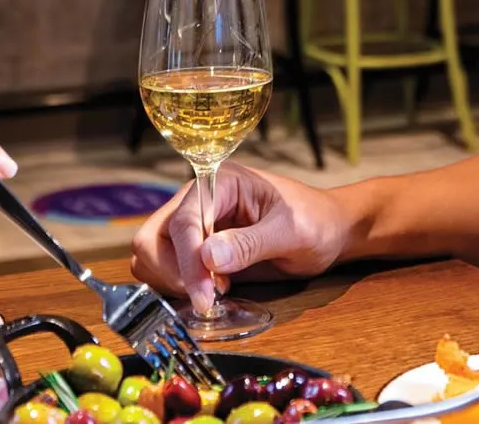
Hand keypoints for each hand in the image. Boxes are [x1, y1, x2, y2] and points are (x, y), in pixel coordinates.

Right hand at [130, 165, 351, 312]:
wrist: (327, 230)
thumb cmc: (315, 221)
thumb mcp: (292, 232)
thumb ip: (250, 243)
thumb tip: (208, 257)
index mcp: (220, 182)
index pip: (184, 220)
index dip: (188, 261)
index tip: (204, 297)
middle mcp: (198, 199)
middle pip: (153, 236)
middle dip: (170, 271)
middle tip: (205, 297)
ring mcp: (194, 224)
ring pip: (151, 254)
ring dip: (171, 281)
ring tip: (213, 292)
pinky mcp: (195, 248)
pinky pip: (165, 268)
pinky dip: (177, 286)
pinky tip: (212, 291)